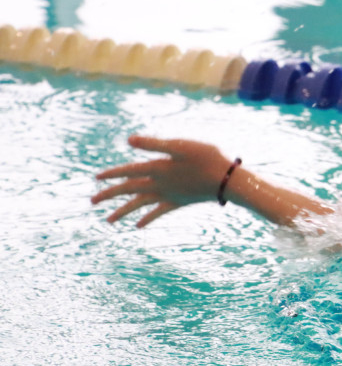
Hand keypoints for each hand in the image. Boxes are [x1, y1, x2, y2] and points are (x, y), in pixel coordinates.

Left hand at [91, 136, 233, 227]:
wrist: (226, 180)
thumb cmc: (206, 157)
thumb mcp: (180, 146)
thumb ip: (154, 144)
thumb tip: (129, 140)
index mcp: (157, 168)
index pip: (128, 171)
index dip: (111, 174)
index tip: (96, 178)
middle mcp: (159, 184)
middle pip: (129, 190)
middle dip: (109, 195)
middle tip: (92, 202)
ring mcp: (168, 195)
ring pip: (140, 205)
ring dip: (123, 211)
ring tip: (108, 220)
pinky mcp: (178, 202)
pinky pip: (158, 212)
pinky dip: (147, 218)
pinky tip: (138, 226)